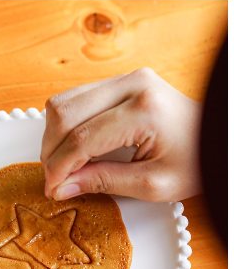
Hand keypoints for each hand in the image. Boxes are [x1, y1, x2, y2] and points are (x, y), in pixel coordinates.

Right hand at [41, 67, 202, 201]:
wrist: (221, 141)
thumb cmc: (197, 162)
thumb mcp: (153, 184)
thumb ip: (103, 182)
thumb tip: (61, 187)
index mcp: (144, 110)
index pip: (81, 139)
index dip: (59, 168)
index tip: (53, 189)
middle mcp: (133, 84)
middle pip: (65, 114)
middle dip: (52, 151)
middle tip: (56, 179)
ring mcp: (127, 78)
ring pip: (64, 103)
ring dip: (55, 136)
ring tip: (63, 164)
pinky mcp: (122, 81)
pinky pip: (76, 98)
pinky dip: (66, 125)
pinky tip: (73, 147)